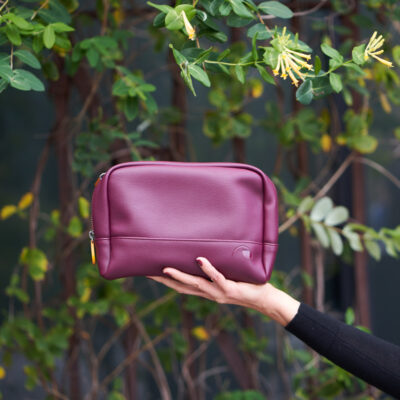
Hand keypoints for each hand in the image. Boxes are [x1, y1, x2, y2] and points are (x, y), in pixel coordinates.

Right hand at [147, 256, 299, 325]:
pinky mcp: (231, 290)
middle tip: (147, 271)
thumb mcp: (227, 276)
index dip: (165, 280)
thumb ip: (214, 268)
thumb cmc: (246, 284)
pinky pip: (218, 278)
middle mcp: (209, 294)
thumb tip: (203, 250)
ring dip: (180, 276)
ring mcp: (219, 293)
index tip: (149, 271)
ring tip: (165, 268)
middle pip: (182, 287)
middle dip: (164, 280)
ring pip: (195, 285)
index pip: (181, 286)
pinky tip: (200, 259)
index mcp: (206, 291)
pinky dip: (208, 269)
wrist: (265, 299)